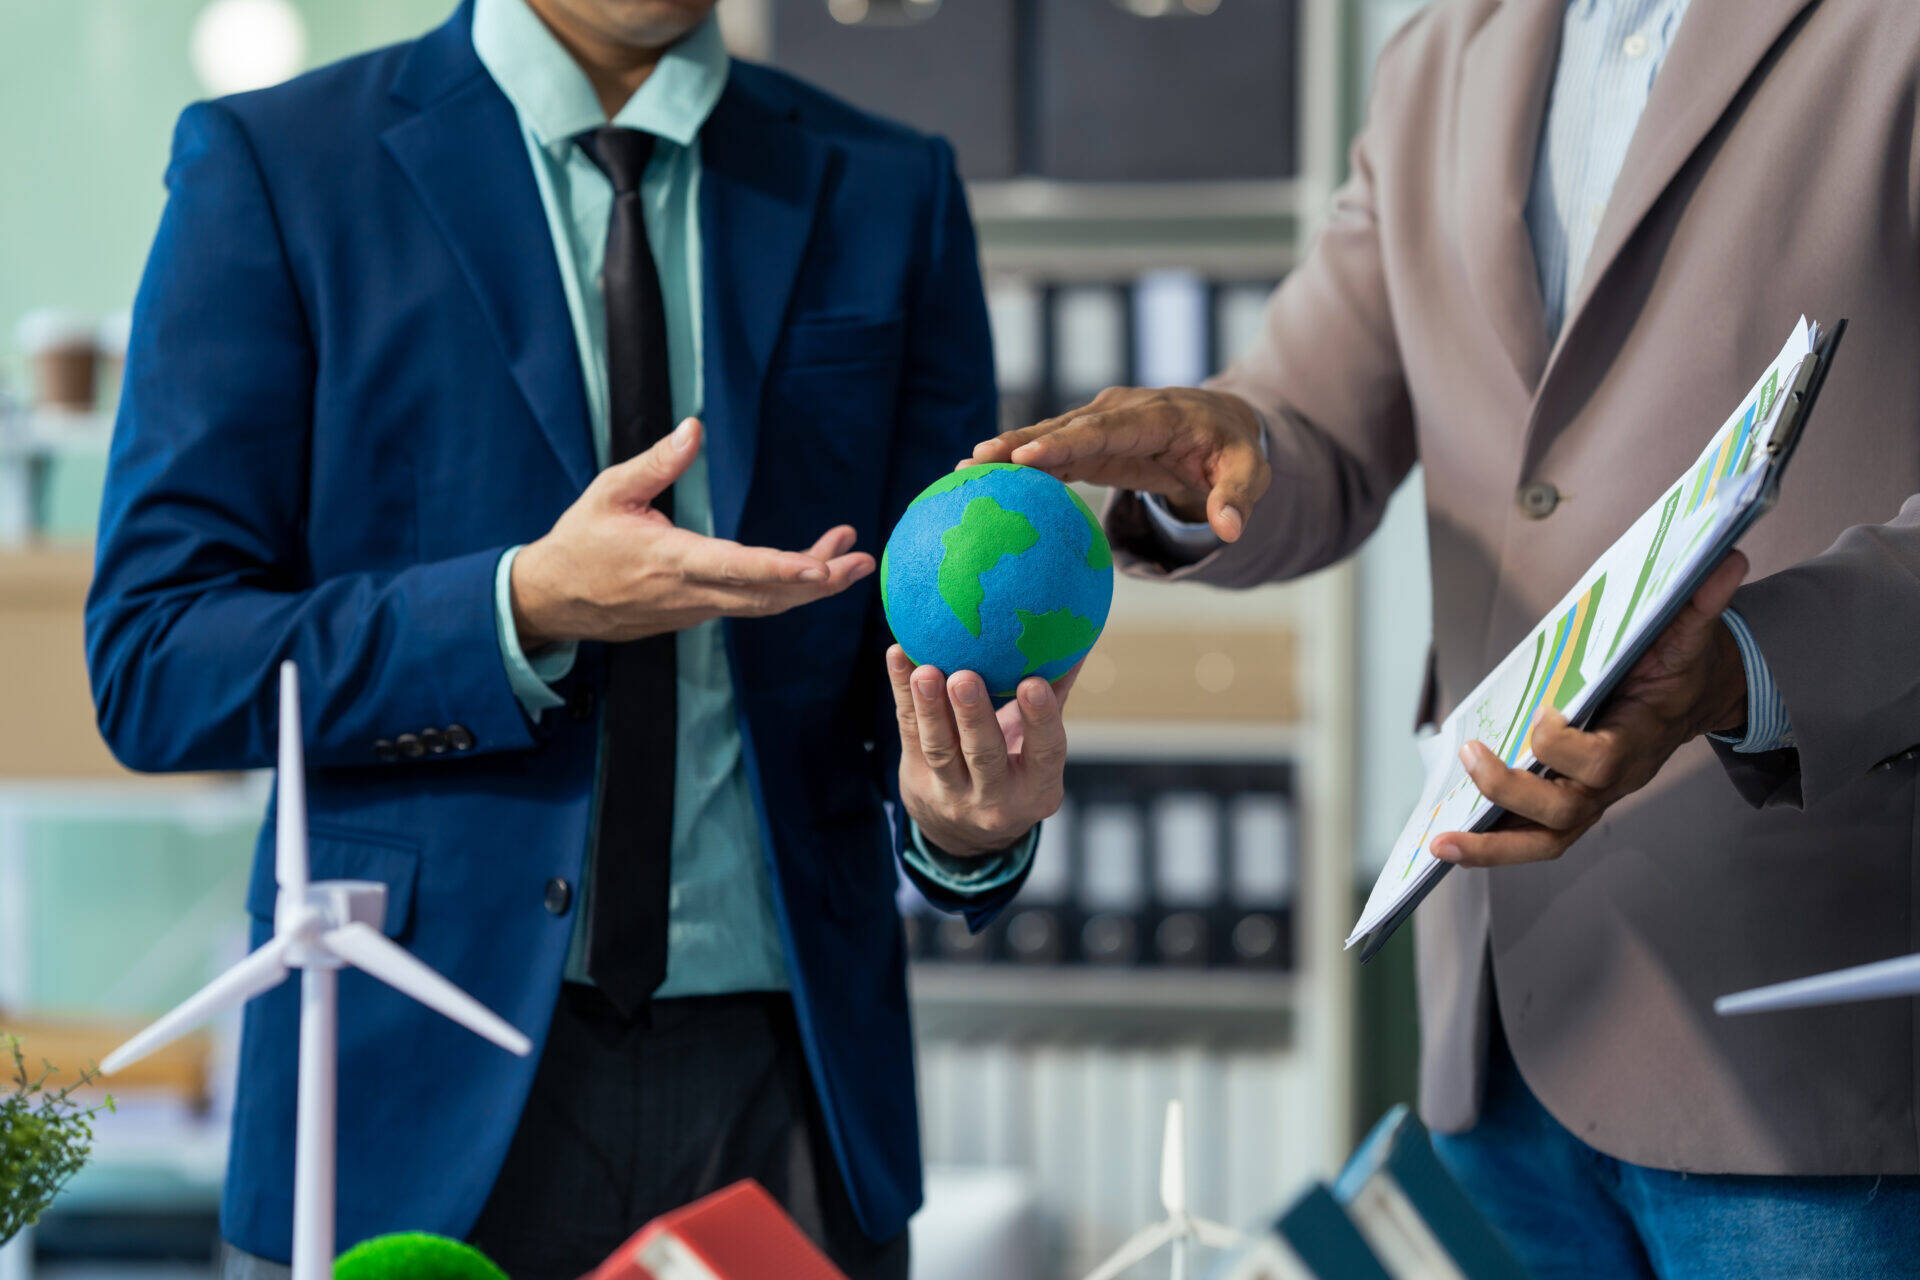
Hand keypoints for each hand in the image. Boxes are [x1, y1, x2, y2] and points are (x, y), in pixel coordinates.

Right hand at [511, 419, 873, 647]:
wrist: (554, 601)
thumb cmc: (580, 541)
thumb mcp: (609, 492)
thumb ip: (656, 463)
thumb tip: (693, 428)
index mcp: (671, 561)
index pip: (736, 567)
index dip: (781, 569)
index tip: (821, 567)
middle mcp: (692, 593)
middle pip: (767, 595)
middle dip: (820, 582)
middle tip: (863, 562)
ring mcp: (697, 609)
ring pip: (765, 603)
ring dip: (811, 585)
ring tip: (853, 560)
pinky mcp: (699, 613)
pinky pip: (752, 605)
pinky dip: (786, 589)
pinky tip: (814, 569)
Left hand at [887, 645, 1076, 858]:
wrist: (963, 834)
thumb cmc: (1014, 770)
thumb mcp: (1039, 748)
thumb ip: (1054, 697)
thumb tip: (1077, 634)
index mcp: (1038, 787)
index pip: (1045, 752)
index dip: (1040, 719)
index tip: (1034, 683)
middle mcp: (995, 797)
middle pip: (983, 754)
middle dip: (973, 716)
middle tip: (964, 677)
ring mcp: (951, 792)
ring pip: (939, 748)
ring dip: (930, 708)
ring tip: (924, 671)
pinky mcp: (917, 779)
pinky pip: (908, 733)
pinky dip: (902, 694)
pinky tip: (899, 656)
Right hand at [968, 386, 1269, 541]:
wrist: (1224, 422)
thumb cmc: (1235, 449)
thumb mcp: (1251, 471)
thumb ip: (1238, 497)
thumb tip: (1229, 531)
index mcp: (1157, 416)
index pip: (1106, 429)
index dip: (1065, 442)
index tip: (1027, 457)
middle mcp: (1120, 412)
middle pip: (1064, 427)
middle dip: (1018, 442)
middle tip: (974, 461)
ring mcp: (1101, 424)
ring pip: (1050, 436)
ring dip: (1007, 451)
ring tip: (961, 471)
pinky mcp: (1090, 441)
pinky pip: (1052, 452)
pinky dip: (1020, 464)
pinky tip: (982, 483)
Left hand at [1431, 553, 1751, 866]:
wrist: (1695, 696)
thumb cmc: (1681, 665)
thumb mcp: (1690, 633)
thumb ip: (1699, 604)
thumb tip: (1726, 559)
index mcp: (1639, 741)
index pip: (1601, 762)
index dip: (1565, 747)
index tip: (1542, 714)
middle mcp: (1616, 780)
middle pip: (1565, 810)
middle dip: (1513, 791)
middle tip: (1473, 755)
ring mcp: (1592, 798)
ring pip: (1545, 839)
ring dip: (1491, 846)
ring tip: (1441, 844)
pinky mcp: (1570, 804)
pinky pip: (1531, 837)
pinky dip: (1491, 845)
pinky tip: (1447, 843)